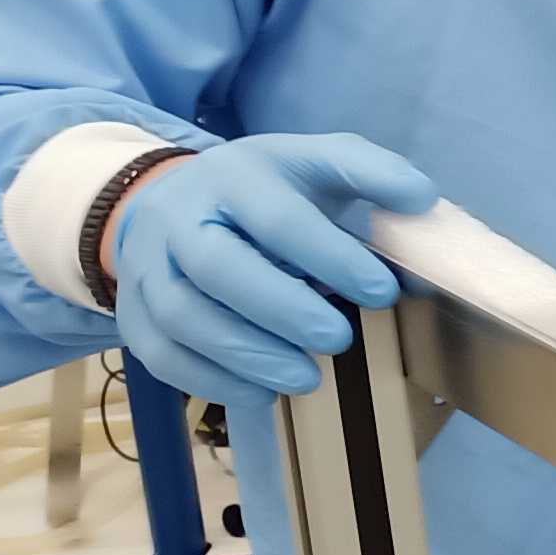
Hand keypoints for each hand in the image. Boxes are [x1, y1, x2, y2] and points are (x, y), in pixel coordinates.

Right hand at [108, 134, 440, 405]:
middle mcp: (178, 219)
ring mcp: (146, 268)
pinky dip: (211, 381)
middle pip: (218, 268)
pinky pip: (160, 355)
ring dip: (247, 355)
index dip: (331, 258)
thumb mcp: (316, 162)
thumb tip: (423, 199)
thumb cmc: (265, 190)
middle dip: (282, 310)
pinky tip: (261, 392)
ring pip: (183, 317)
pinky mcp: (133, 314)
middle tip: (339, 339)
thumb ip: (372, 172)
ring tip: (306, 378)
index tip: (383, 292)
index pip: (278, 218)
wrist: (172, 200)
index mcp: (232, 176)